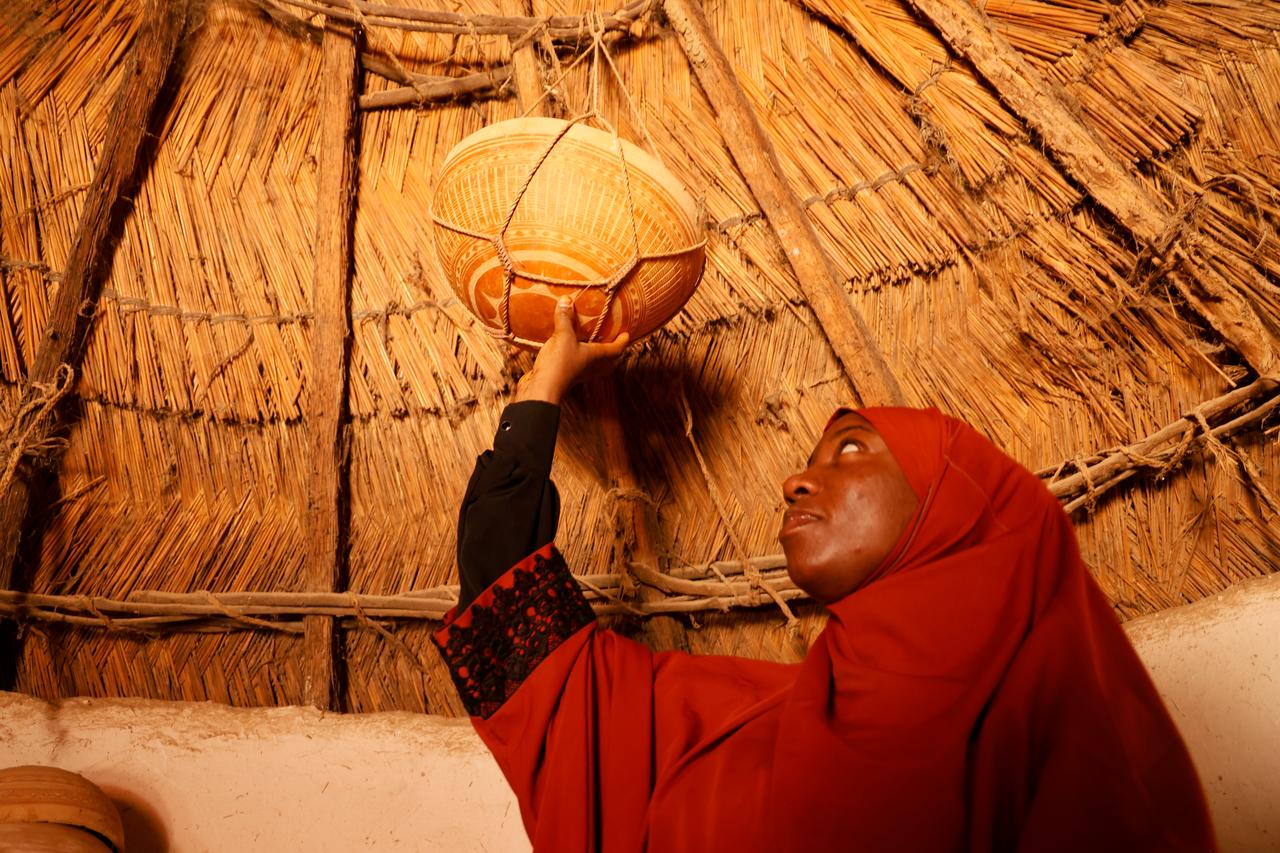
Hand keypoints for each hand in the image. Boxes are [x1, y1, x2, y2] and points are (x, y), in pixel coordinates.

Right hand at [514, 296, 630, 404]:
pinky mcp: (566, 375)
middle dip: (611, 350)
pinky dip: (577, 356)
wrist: (542, 388)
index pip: (616, 349)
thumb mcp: (563, 336)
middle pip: (608, 360)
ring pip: (593, 363)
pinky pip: (577, 364)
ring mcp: (579, 372)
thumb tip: (567, 300)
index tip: (627, 334)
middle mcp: (591, 366)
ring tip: (591, 342)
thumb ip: (565, 318)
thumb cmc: (559, 364)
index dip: (623, 341)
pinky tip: (568, 349)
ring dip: (595, 354)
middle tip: (612, 340)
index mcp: (596, 356)